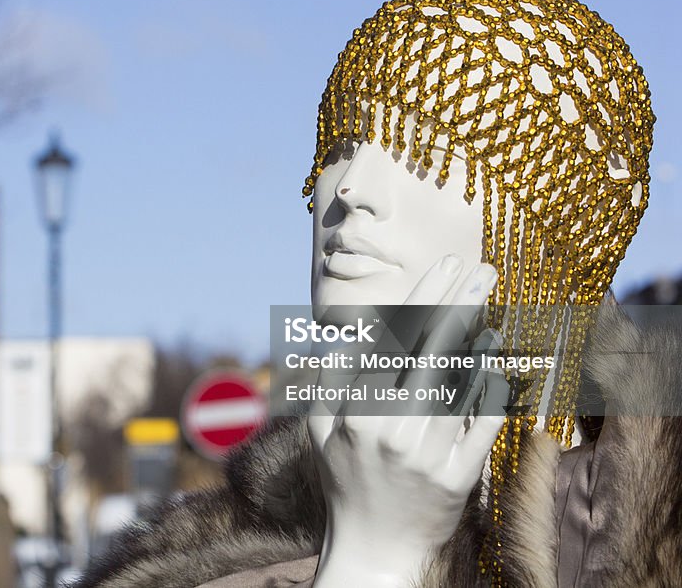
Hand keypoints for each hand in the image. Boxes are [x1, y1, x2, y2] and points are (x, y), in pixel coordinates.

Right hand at [308, 255, 508, 586]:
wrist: (371, 549)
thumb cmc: (345, 480)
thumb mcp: (319, 431)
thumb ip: (328, 380)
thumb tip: (341, 333)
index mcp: (353, 410)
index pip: (393, 340)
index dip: (423, 298)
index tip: (445, 267)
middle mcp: (386, 428)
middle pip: (428, 349)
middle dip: (456, 301)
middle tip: (481, 266)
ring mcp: (422, 454)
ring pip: (455, 380)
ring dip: (475, 333)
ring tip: (489, 297)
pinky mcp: (454, 479)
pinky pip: (479, 425)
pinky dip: (490, 388)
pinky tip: (497, 356)